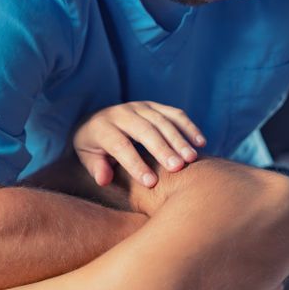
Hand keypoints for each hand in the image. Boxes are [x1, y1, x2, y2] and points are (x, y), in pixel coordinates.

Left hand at [73, 102, 205, 187]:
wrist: (95, 121)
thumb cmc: (94, 148)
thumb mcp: (87, 158)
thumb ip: (96, 168)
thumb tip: (104, 179)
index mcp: (102, 127)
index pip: (120, 145)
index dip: (135, 164)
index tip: (151, 183)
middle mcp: (121, 113)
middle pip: (144, 130)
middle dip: (162, 149)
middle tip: (177, 168)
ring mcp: (139, 106)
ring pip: (162, 121)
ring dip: (179, 139)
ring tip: (191, 158)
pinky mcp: (154, 105)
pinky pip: (174, 113)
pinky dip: (189, 126)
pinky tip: (201, 142)